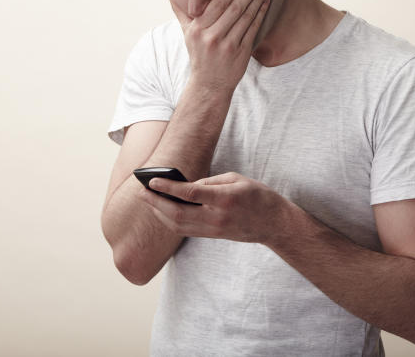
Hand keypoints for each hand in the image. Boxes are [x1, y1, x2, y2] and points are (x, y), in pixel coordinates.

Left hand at [144, 172, 293, 244]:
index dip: (168, 188)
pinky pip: (185, 230)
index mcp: (224, 199)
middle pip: (177, 213)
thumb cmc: (258, 196)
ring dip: (159, 213)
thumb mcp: (237, 179)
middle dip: (156, 202)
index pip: (189, 193)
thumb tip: (187, 186)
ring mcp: (213, 230)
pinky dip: (169, 221)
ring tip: (147, 200)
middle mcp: (216, 217)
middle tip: (142, 191)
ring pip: (178, 225)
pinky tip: (162, 212)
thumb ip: (210, 182)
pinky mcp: (211, 236)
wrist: (272, 223)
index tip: (152, 181)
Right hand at [166, 0, 271, 91]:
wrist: (209, 84)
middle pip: (234, 8)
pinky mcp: (240, 53)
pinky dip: (260, 14)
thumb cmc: (200, 55)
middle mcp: (211, 37)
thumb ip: (181, 11)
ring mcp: (227, 46)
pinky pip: (252, 29)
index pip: (217, 4)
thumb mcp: (187, 34)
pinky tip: (266, 3)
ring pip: (245, 17)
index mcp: (198, 29)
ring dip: (258, 0)